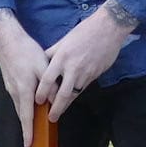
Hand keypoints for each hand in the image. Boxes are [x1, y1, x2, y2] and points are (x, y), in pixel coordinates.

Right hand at [0, 10, 46, 146]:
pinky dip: (23, 106)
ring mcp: (10, 88)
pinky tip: (30, 105)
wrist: (8, 39)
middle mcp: (15, 92)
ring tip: (32, 126)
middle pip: (22, 115)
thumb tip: (56, 102)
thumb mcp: (43, 67)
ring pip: (19, 107)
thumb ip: (50, 86)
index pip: (27, 116)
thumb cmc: (27, 51)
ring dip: (25, 117)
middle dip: (27, 128)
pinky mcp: (9, 82)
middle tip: (32, 140)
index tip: (29, 144)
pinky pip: (17, 99)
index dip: (28, 131)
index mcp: (24, 90)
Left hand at [35, 4, 132, 120]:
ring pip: (74, 94)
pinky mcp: (95, 75)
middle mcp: (72, 67)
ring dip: (66, 105)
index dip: (42, 92)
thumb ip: (53, 53)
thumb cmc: (84, 31)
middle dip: (56, 108)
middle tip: (50, 117)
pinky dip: (76, 96)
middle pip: (62, 93)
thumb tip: (42, 62)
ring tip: (59, 113)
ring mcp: (85, 73)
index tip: (37, 101)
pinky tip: (71, 100)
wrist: (108, 28)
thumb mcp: (64, 40)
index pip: (48, 79)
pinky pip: (83, 88)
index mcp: (62, 57)